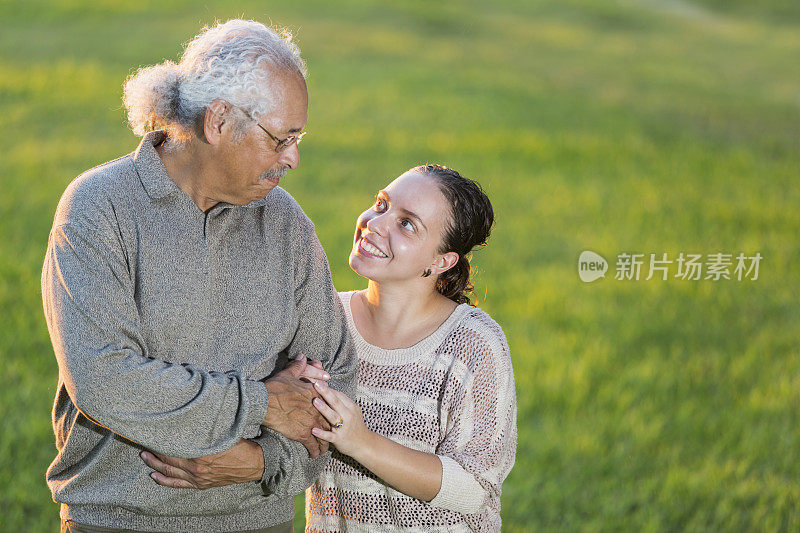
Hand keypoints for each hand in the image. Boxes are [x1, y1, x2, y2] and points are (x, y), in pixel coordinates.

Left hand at [140, 439, 263, 488]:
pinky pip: (178, 484)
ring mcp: (198, 478)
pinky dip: (165, 481)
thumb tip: (190, 416)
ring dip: (155, 465)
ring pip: (170, 473)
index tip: (152, 434)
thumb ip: (206, 428)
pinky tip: (155, 476)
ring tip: (145, 457)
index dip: (161, 441)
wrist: (254, 463)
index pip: (173, 447)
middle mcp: (197, 468)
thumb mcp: (223, 432)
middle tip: (143, 444)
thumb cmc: (240, 445)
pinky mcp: (201, 484)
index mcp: (201, 454)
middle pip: (168, 460)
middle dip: (154, 452)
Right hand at [262, 354, 330, 457]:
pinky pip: (313, 444)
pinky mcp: (303, 433)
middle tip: (333, 433)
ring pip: (323, 434)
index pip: (327, 402)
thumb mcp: (288, 374)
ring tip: (326, 447)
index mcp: (314, 394)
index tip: (332, 414)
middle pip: (329, 420)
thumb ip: (298, 366)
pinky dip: (315, 450)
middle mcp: (316, 408)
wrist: (264, 403)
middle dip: (331, 428)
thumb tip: (302, 356)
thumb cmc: (274, 388)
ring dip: (325, 441)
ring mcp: (311, 422)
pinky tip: (315, 455)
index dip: (330, 409)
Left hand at [310, 380, 370, 457]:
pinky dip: (322, 434)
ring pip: (333, 417)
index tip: (317, 381)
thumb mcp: (352, 411)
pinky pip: (329, 436)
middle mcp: (348, 416)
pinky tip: (313, 430)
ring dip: (324, 409)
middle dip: (326, 393)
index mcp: (351, 407)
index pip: (339, 395)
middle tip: (316, 384)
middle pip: (336, 402)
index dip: (328, 388)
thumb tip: (327, 389)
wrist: (364, 444)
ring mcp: (343, 428)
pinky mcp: (339, 439)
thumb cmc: (355, 425)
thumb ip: (341, 401)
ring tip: (314, 401)